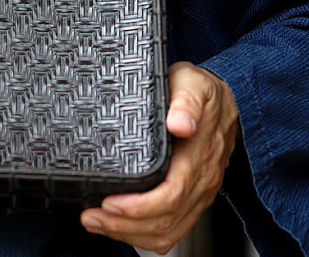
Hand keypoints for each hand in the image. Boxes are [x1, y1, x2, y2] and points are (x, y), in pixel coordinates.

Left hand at [79, 61, 239, 253]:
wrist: (227, 102)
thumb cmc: (202, 91)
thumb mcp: (192, 83)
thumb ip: (186, 102)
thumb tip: (180, 123)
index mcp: (198, 156)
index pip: (172, 194)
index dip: (140, 205)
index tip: (109, 202)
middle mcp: (201, 181)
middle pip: (165, 220)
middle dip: (124, 224)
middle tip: (90, 216)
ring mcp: (198, 193)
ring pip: (168, 231)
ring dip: (129, 233)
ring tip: (96, 223)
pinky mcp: (191, 198)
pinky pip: (172, 229)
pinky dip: (142, 235)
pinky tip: (117, 226)